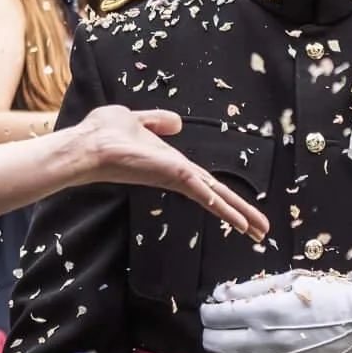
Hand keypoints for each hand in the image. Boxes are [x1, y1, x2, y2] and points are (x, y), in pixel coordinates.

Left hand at [63, 107, 269, 239]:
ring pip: (216, 199)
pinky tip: (241, 222)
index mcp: (171, 164)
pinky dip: (223, 209)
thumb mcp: (136, 119)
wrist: (88, 145)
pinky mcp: (174, 177)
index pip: (206, 183)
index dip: (225, 195)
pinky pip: (205, 194)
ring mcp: (176, 179)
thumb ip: (157, 121)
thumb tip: (177, 123)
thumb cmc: (104, 133)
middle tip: (262, 232)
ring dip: (240, 215)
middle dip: (241, 213)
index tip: (240, 209)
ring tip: (260, 233)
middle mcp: (177, 175)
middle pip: (216, 196)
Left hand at [200, 273, 351, 352]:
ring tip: (236, 341)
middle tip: (220, 323)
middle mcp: (264, 343)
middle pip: (215, 342)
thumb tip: (219, 295)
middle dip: (212, 330)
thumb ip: (250, 288)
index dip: (208, 310)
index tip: (213, 307)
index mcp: (264, 313)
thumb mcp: (290, 281)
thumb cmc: (328, 297)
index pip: (216, 315)